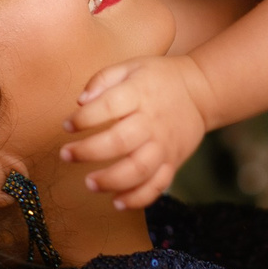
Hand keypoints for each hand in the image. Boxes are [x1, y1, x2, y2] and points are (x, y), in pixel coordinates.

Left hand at [63, 53, 212, 208]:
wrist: (201, 91)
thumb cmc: (158, 78)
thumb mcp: (131, 67)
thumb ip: (103, 80)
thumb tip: (80, 101)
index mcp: (139, 94)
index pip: (109, 107)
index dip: (84, 118)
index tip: (67, 125)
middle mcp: (152, 122)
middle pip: (120, 142)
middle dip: (89, 152)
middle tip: (66, 155)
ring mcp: (164, 145)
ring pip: (139, 170)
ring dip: (111, 180)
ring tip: (90, 183)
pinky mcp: (173, 162)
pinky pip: (157, 186)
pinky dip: (138, 198)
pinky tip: (117, 202)